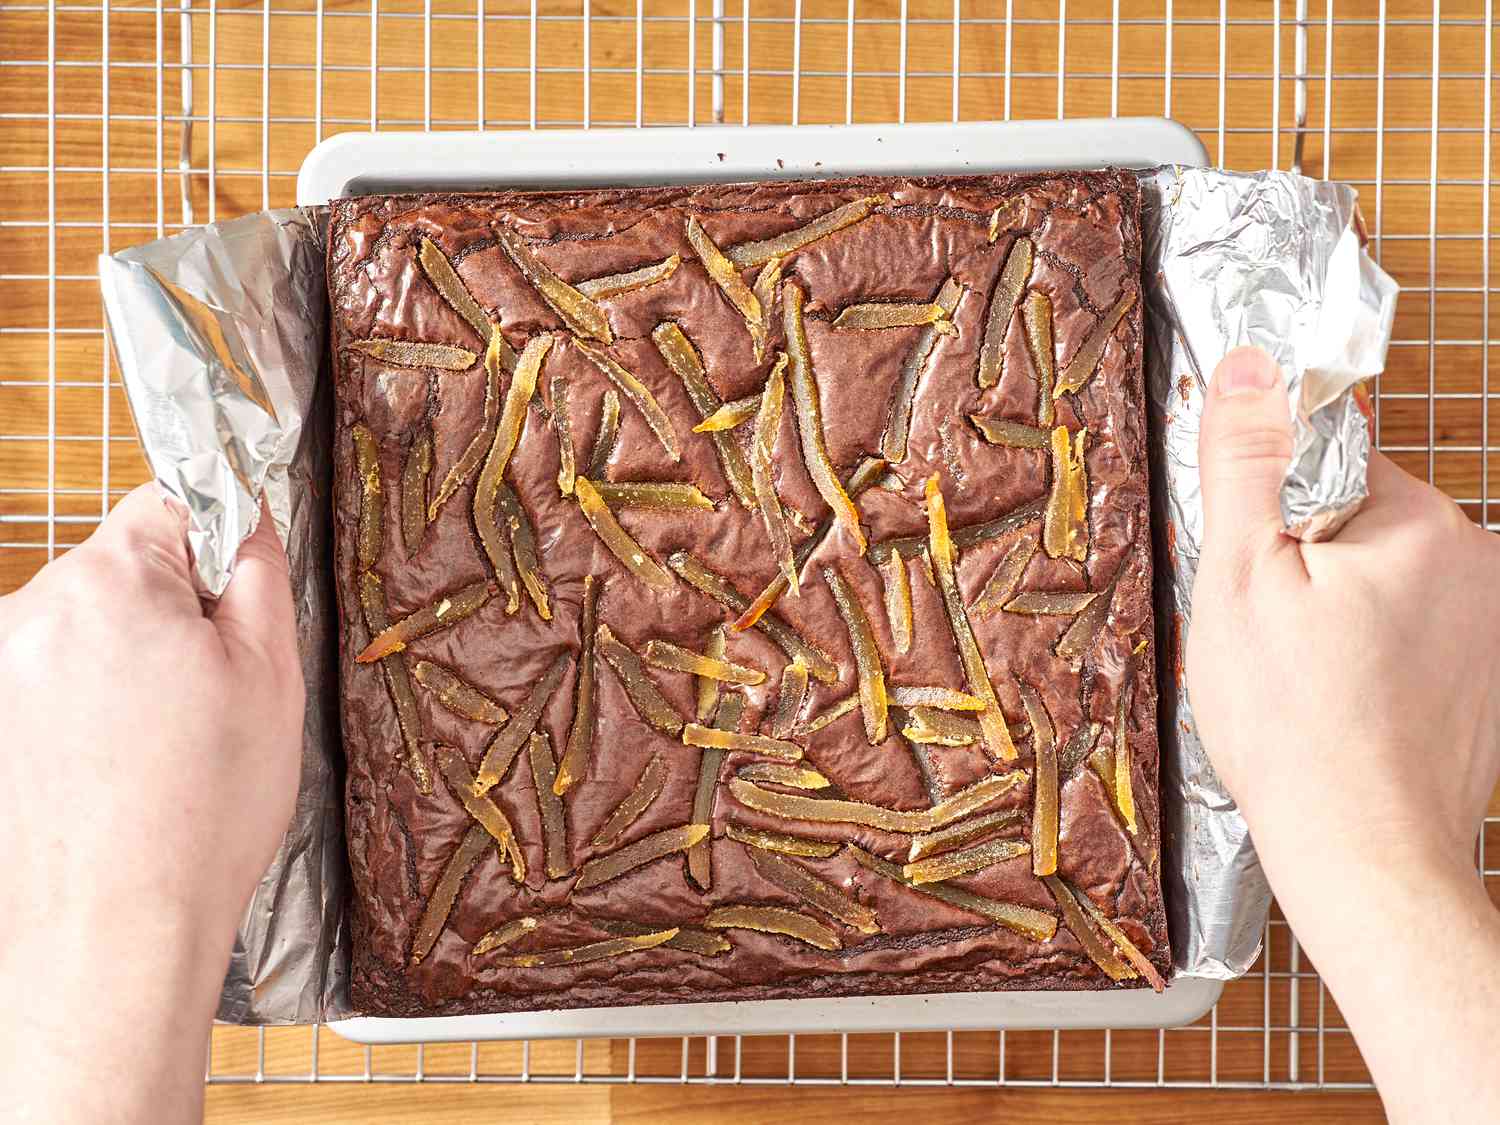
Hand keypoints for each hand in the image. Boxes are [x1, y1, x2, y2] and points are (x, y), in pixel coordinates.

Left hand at [0, 485, 302, 1124]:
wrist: (115, 930)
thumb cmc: (203, 807)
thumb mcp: (271, 674)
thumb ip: (257, 573)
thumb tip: (244, 523)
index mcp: (111, 581)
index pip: (170, 502)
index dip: (219, 545)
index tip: (241, 604)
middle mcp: (36, 610)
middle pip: (125, 568)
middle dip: (174, 609)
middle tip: (216, 690)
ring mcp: (3, 668)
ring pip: (91, 626)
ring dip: (131, 658)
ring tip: (167, 741)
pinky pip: (57, 677)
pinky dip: (92, 703)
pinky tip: (123, 764)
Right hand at [1188, 346, 1499, 1123]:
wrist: (1364, 857)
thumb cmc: (1294, 729)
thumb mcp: (1238, 581)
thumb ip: (1246, 463)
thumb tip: (1250, 363)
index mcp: (1416, 520)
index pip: (1325, 464)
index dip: (1269, 517)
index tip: (1254, 577)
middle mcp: (1477, 557)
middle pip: (1356, 521)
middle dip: (1305, 566)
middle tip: (1269, 639)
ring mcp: (1492, 621)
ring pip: (1383, 580)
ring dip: (1339, 612)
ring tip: (1307, 683)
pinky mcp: (1491, 673)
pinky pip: (1414, 631)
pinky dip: (1377, 654)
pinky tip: (1346, 705)